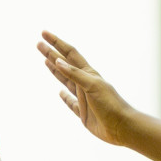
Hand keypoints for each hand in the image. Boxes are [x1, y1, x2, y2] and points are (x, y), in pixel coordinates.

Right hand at [38, 31, 140, 146]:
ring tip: (46, 61)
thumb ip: (75, 74)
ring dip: (55, 70)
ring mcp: (83, 97)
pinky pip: (70, 103)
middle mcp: (85, 83)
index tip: (44, 33)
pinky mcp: (83, 113)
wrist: (122, 126)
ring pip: (65, 81)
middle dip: (51, 53)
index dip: (56, 42)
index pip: (69, 54)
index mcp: (88, 74)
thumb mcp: (92, 86)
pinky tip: (60, 93)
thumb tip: (57, 61)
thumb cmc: (111, 105)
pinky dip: (64, 98)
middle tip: (38, 44)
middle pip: (64, 65)